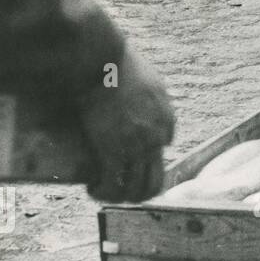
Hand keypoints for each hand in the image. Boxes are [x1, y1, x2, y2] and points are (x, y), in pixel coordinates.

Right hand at [77, 43, 175, 202]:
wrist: (103, 63)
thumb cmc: (119, 64)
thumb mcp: (149, 79)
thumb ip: (153, 95)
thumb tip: (148, 102)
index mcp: (167, 119)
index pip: (165, 145)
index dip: (145, 154)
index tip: (126, 154)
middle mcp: (157, 137)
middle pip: (156, 179)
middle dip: (140, 192)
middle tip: (121, 191)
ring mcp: (137, 146)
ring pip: (136, 188)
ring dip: (121, 197)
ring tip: (104, 193)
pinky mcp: (113, 150)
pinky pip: (113, 184)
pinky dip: (103, 192)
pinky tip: (92, 189)